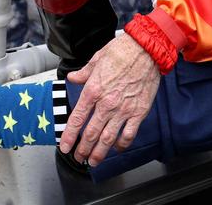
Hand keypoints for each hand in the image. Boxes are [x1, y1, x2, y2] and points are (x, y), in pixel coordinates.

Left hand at [60, 34, 160, 166]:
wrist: (146, 49)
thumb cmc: (122, 51)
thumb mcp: (96, 59)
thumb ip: (83, 73)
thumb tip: (73, 78)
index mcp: (93, 90)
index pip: (77, 119)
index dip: (69, 136)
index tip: (65, 147)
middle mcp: (106, 104)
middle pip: (90, 134)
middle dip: (82, 149)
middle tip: (78, 158)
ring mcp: (123, 110)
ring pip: (108, 139)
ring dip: (99, 153)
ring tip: (93, 161)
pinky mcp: (139, 112)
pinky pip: (129, 134)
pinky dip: (121, 145)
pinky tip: (117, 148)